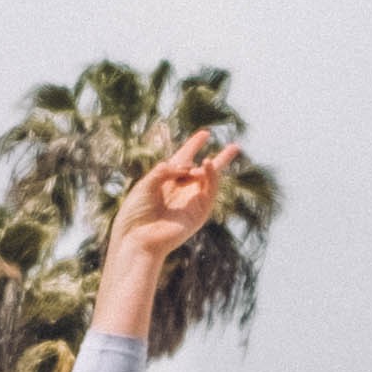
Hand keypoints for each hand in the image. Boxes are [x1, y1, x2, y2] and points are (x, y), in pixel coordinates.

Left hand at [93, 131, 239, 338]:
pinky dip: (211, 177)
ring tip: (224, 153)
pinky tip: (209, 163)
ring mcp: (191, 202)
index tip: (205, 133)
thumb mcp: (146, 185)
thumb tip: (186, 166)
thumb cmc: (136, 213)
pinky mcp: (198, 213)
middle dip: (220, 159)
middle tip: (235, 147)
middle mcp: (180, 191)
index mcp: (165, 182)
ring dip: (216, 167)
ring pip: (210, 181)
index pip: (183, 160)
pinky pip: (208, 191)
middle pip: (203, 171)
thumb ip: (165, 171)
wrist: (137, 238)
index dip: (193, 146)